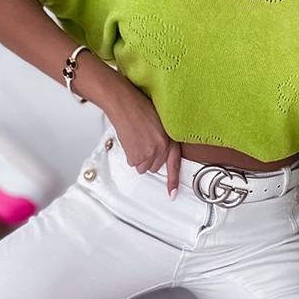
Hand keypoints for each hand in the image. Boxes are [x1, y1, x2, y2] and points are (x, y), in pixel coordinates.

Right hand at [104, 79, 181, 197]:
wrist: (124, 103)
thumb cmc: (139, 107)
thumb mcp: (160, 122)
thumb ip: (163, 139)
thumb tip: (159, 151)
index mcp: (171, 139)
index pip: (175, 164)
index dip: (173, 181)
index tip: (173, 194)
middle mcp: (163, 147)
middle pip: (155, 166)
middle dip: (149, 158)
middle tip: (143, 142)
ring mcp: (150, 152)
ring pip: (143, 167)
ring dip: (139, 157)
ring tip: (136, 140)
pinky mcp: (137, 155)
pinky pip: (132, 163)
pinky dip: (130, 154)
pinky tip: (130, 140)